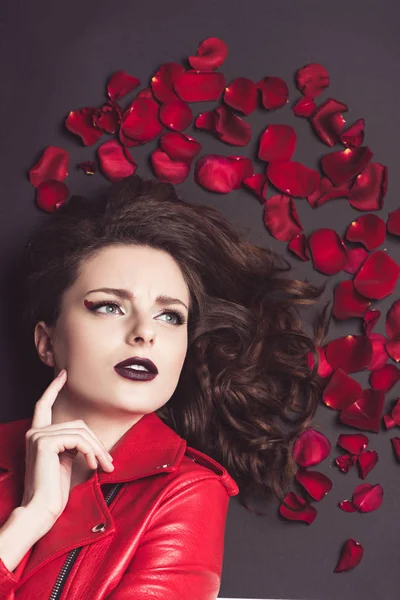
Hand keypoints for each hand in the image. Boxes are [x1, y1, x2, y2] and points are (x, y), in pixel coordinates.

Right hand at [20, 370, 114, 523]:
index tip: (64, 374)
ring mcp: (38, 436)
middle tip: (108, 463)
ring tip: (104, 467)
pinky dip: (91, 452)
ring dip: (97, 450)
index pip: (43, 405)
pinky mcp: (44, 443)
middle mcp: (35, 433)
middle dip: (96, 443)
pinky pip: (78, 440)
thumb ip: (73, 445)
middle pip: (77, 425)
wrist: (41, 511)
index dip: (54, 388)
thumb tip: (91, 440)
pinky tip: (92, 466)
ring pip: (80, 432)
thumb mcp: (66, 462)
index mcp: (38, 436)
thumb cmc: (54, 492)